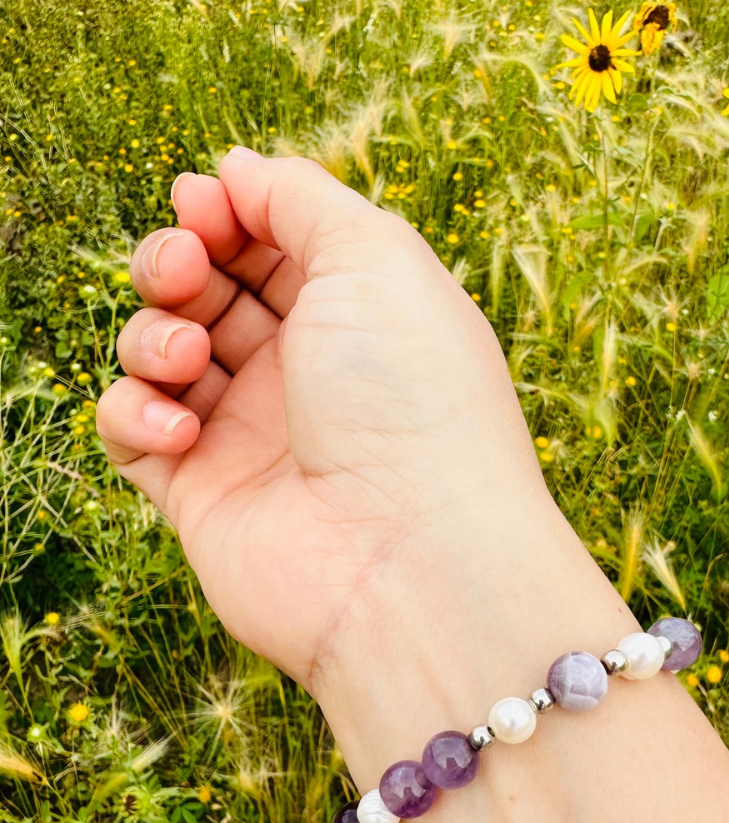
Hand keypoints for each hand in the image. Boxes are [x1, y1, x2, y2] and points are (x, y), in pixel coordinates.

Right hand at [98, 148, 553, 694]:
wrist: (408, 561)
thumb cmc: (410, 399)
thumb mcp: (376, 258)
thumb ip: (302, 197)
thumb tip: (236, 168)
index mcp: (357, 315)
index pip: (269, 241)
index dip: (225, 210)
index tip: (207, 202)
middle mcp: (305, 373)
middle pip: (206, 288)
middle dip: (176, 258)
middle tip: (186, 266)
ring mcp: (251, 435)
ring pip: (158, 349)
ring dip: (153, 331)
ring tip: (188, 354)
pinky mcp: (201, 495)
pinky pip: (130, 428)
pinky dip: (134, 408)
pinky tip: (181, 425)